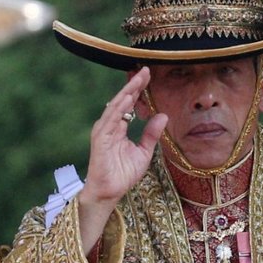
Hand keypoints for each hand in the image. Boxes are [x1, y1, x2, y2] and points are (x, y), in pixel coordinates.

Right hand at [77, 69, 167, 253]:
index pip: (129, 104)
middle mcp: (110, 126)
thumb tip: (162, 115)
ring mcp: (103, 131)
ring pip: (115, 107)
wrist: (109, 192)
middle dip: (134, 85)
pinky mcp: (100, 139)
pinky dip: (118, 109)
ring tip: (138, 79)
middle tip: (145, 70)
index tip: (148, 75)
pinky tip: (127, 98)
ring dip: (127, 92)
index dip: (138, 89)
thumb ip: (151, 134)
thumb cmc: (123, 175)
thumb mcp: (144, 152)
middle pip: (122, 100)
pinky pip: (110, 120)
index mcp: (118, 127)